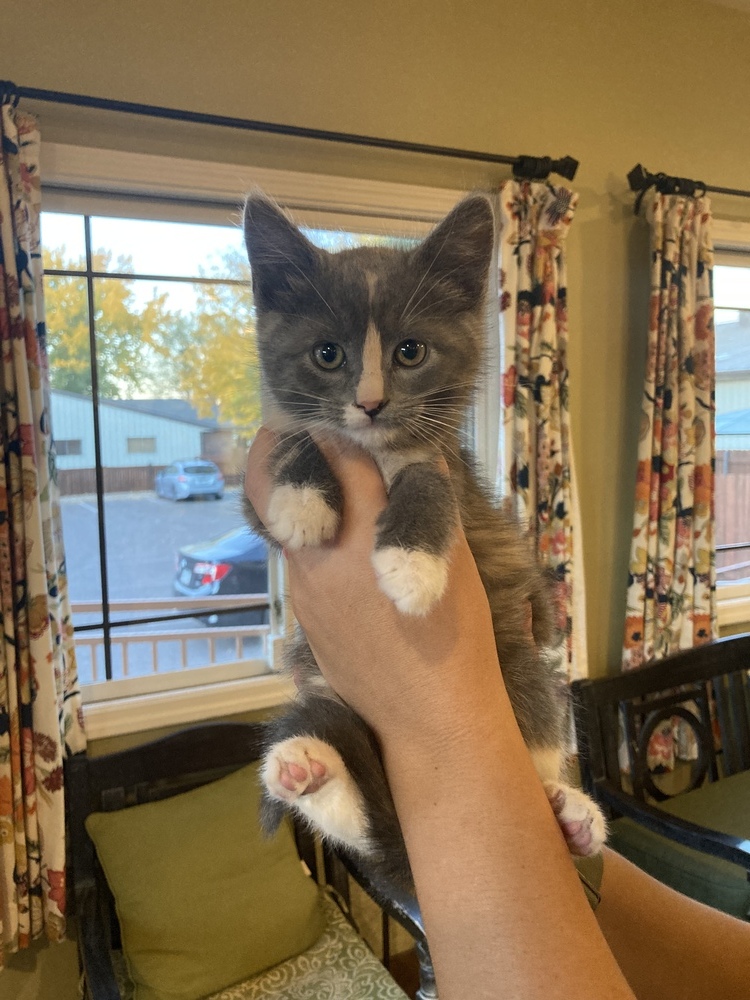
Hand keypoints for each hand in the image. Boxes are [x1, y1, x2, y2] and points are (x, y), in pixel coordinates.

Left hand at [244, 427, 501, 744]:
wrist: (430, 719)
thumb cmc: (456, 638)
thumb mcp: (453, 561)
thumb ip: (425, 506)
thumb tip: (414, 461)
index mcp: (366, 535)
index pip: (339, 458)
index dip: (335, 429)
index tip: (333, 415)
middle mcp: (322, 556)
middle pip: (279, 485)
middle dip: (278, 449)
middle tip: (287, 430)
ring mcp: (303, 590)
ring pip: (283, 525)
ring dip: (295, 497)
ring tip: (319, 485)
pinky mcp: (302, 617)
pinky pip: (296, 563)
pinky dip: (308, 539)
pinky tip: (334, 543)